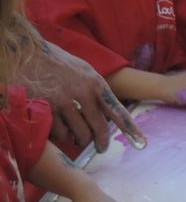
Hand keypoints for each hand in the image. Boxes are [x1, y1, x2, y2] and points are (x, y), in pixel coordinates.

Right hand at [18, 41, 145, 151]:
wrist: (28, 53)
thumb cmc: (58, 62)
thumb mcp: (84, 70)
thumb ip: (96, 89)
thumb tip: (105, 109)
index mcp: (96, 84)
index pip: (118, 111)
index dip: (130, 128)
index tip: (141, 142)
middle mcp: (84, 94)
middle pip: (99, 128)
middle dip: (101, 142)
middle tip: (100, 148)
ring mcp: (64, 103)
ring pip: (80, 134)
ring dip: (80, 139)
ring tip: (76, 137)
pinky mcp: (47, 110)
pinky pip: (60, 133)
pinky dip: (61, 135)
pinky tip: (60, 130)